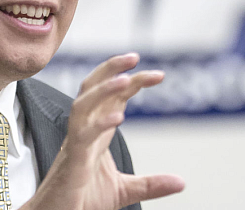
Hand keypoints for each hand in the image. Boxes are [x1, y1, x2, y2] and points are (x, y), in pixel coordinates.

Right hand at [21, 53, 184, 209]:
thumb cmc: (81, 199)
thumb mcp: (123, 190)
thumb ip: (150, 184)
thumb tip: (181, 181)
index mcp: (94, 133)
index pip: (112, 99)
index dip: (131, 82)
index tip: (156, 74)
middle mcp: (83, 132)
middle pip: (91, 90)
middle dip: (111, 70)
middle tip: (134, 56)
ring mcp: (75, 144)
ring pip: (82, 105)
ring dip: (103, 90)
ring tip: (126, 80)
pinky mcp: (71, 161)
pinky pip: (81, 136)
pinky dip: (99, 125)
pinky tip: (118, 117)